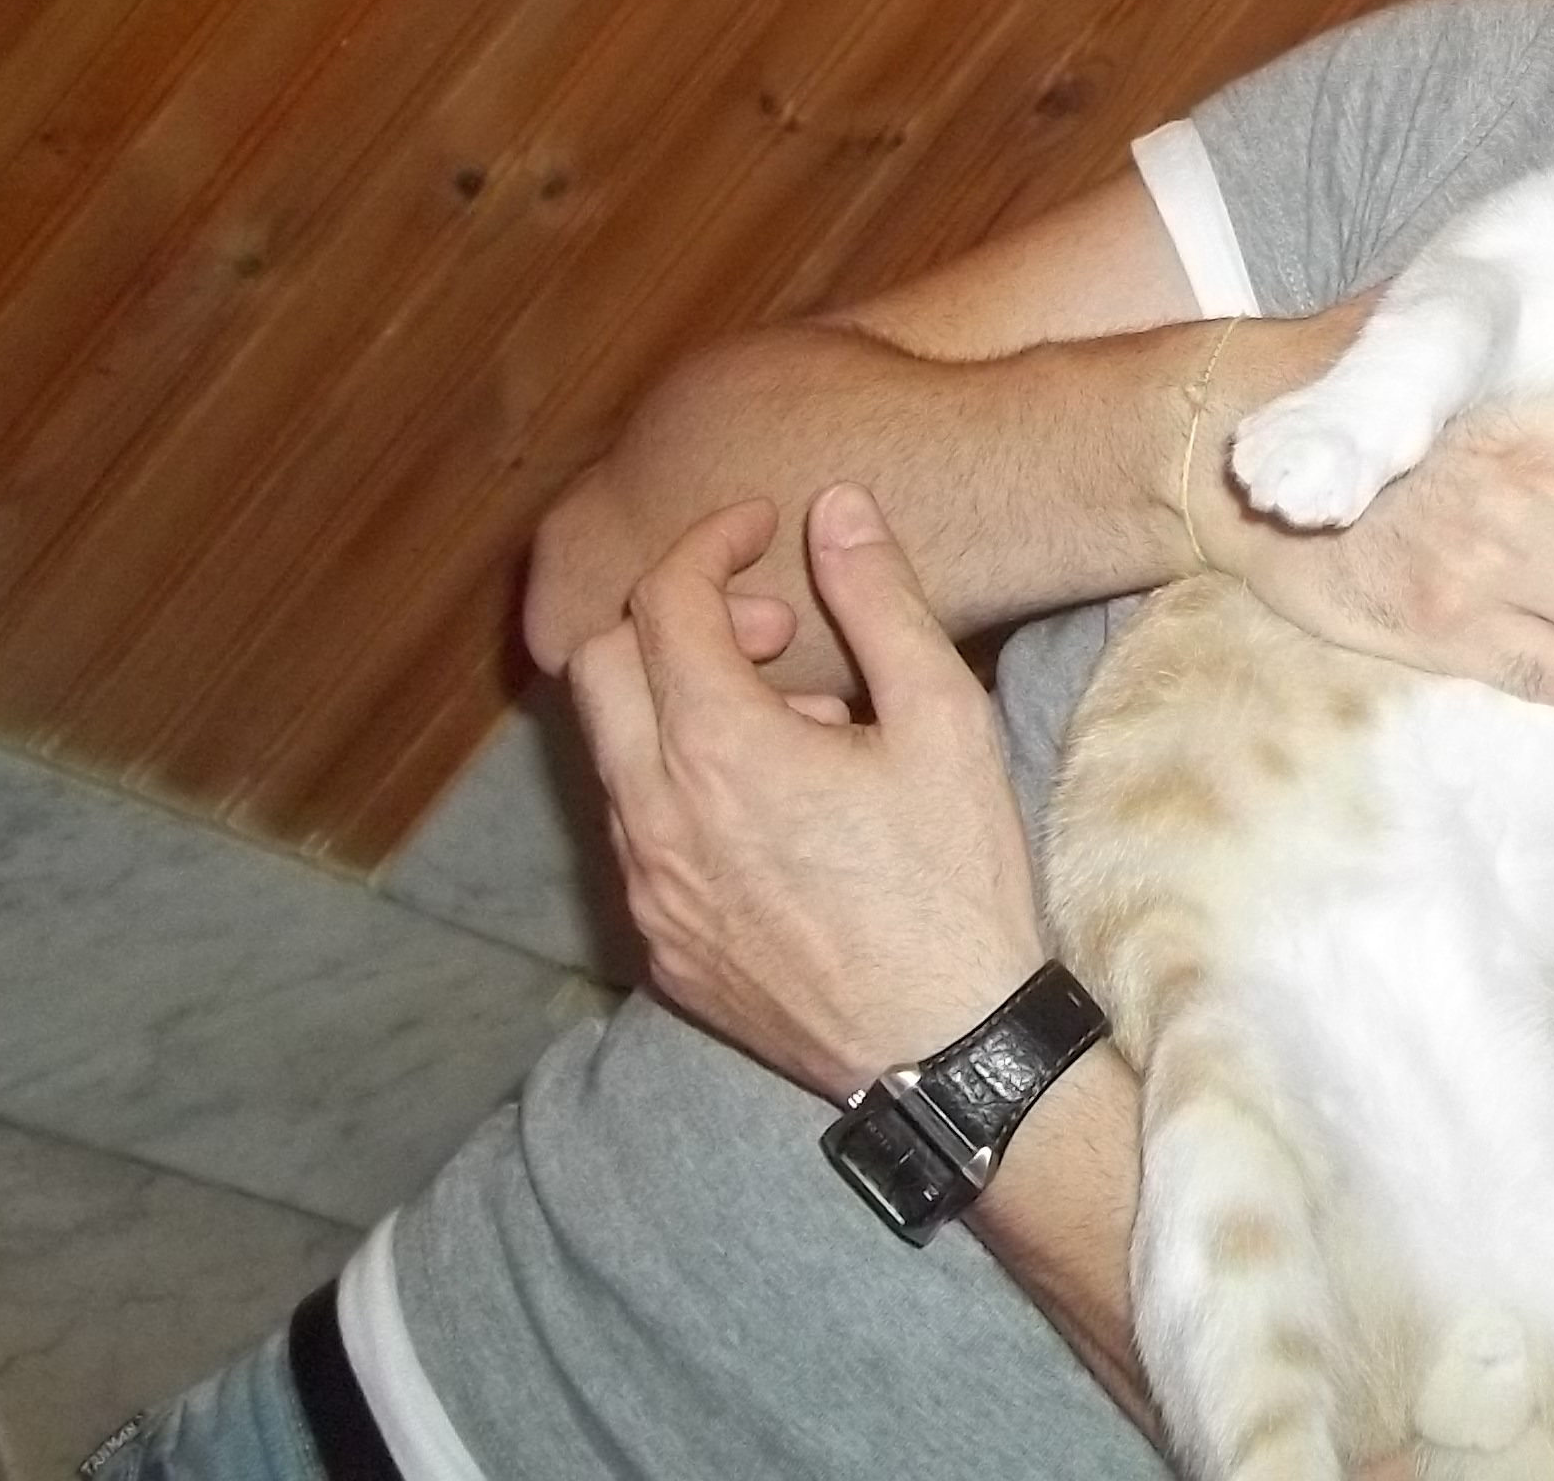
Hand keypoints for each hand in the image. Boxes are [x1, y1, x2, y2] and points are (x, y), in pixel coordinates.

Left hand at [567, 486, 1050, 1101]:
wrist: (943, 1044)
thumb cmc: (954, 878)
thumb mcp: (943, 719)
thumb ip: (880, 601)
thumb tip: (837, 508)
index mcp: (718, 748)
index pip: (665, 601)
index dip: (709, 543)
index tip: (762, 529)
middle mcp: (654, 816)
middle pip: (599, 666)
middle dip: (675, 620)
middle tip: (773, 633)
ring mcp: (647, 889)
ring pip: (613, 756)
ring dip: (681, 709)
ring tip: (798, 732)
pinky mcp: (661, 946)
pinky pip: (637, 836)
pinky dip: (684, 789)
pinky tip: (776, 814)